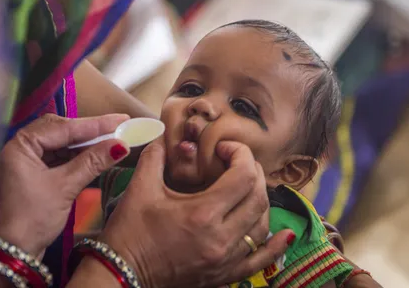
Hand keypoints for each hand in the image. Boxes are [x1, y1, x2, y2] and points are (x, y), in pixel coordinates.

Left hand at [0, 114, 130, 256]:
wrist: (12, 253)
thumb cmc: (32, 219)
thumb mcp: (65, 187)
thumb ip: (92, 162)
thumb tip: (121, 145)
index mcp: (21, 145)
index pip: (63, 127)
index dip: (96, 124)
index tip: (122, 119)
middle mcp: (21, 147)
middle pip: (61, 130)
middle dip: (90, 130)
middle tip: (119, 127)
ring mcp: (27, 159)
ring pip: (62, 142)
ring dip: (86, 143)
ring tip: (113, 139)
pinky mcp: (34, 172)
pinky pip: (60, 155)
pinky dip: (79, 155)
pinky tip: (97, 154)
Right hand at [99, 138, 293, 287]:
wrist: (121, 276)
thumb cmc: (130, 233)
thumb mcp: (140, 189)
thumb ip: (156, 156)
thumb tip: (165, 136)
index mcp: (203, 214)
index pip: (243, 176)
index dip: (240, 154)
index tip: (224, 148)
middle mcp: (221, 238)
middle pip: (258, 196)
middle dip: (252, 172)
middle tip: (236, 162)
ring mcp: (225, 259)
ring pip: (262, 224)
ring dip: (260, 200)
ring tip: (247, 186)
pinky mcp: (224, 275)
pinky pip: (259, 261)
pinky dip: (275, 247)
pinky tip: (286, 234)